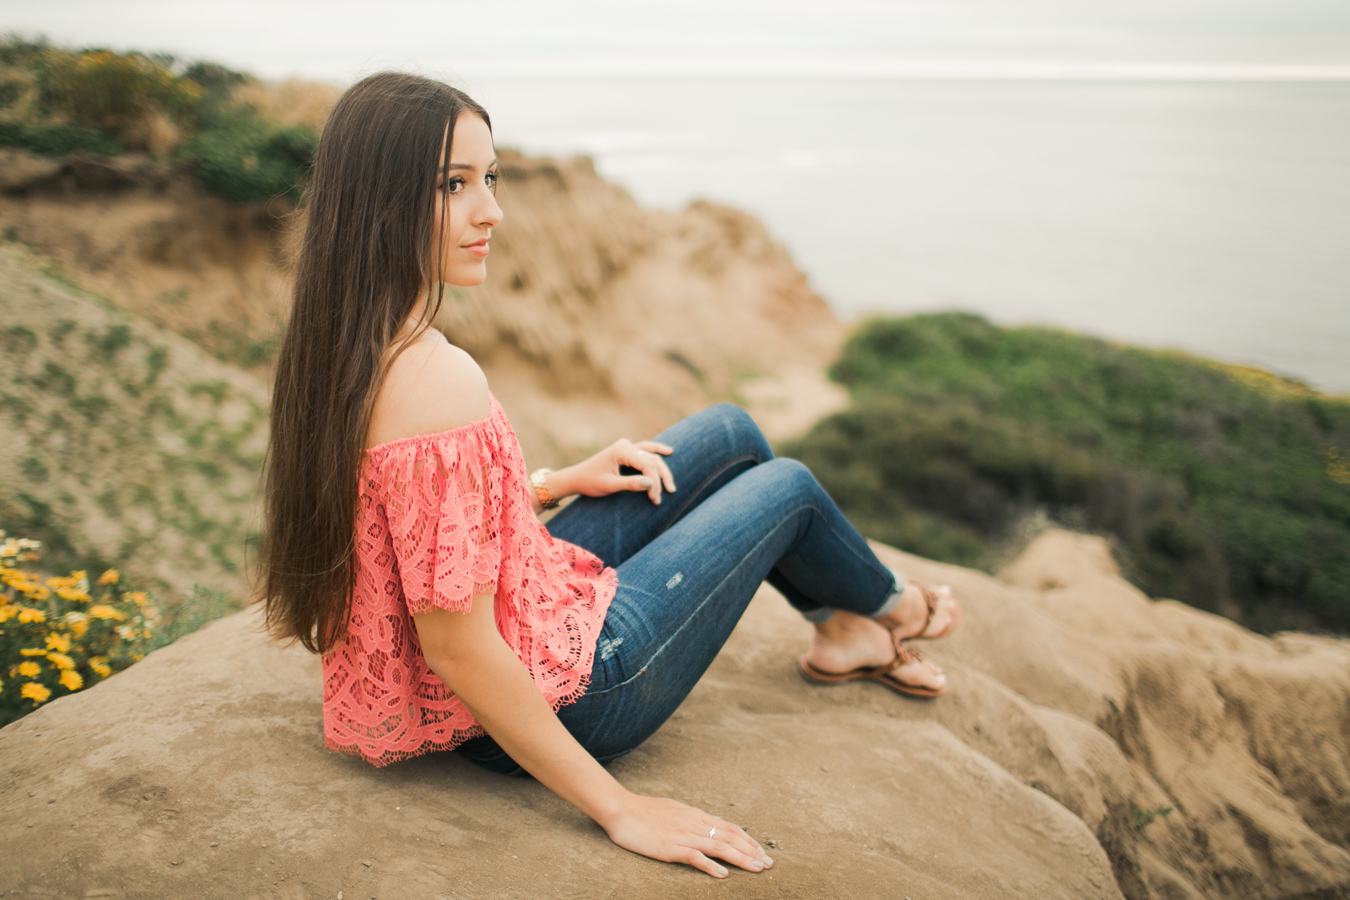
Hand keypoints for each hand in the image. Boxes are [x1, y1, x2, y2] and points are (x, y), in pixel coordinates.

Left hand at [558, 438, 675, 504]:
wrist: (576, 477)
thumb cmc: (590, 482)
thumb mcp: (609, 485)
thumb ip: (630, 484)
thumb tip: (651, 485)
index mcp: (621, 450)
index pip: (647, 465)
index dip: (654, 482)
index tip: (653, 498)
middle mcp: (625, 445)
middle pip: (652, 460)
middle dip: (659, 480)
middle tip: (662, 497)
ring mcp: (626, 446)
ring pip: (651, 456)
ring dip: (662, 470)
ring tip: (671, 485)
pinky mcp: (626, 450)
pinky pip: (646, 450)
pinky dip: (656, 452)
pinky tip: (668, 452)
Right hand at [602, 794, 773, 877]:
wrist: (620, 809)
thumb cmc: (644, 811)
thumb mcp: (674, 810)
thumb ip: (692, 819)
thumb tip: (709, 824)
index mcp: (695, 815)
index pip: (729, 827)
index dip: (748, 839)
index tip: (761, 851)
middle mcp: (694, 824)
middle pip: (730, 837)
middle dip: (752, 850)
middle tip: (769, 864)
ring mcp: (683, 835)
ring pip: (719, 846)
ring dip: (740, 858)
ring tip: (756, 869)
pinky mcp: (669, 847)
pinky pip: (694, 857)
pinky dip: (710, 865)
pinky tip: (723, 874)